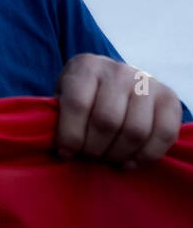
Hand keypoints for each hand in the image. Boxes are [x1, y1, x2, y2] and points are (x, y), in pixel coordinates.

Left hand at [55, 54, 181, 165]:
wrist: (115, 80)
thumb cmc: (83, 94)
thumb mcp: (63, 95)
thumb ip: (59, 115)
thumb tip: (63, 149)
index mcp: (86, 66)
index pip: (77, 104)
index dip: (70, 136)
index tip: (65, 152)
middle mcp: (119, 70)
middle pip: (107, 121)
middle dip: (94, 148)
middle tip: (88, 156)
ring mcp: (147, 82)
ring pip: (135, 131)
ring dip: (118, 154)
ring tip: (106, 157)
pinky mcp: (169, 98)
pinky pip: (164, 135)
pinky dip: (146, 156)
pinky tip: (128, 161)